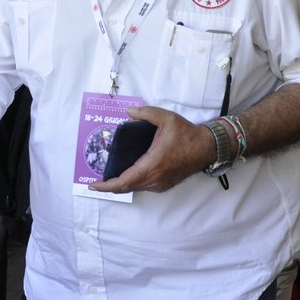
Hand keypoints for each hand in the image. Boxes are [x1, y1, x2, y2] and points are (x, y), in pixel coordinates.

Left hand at [90, 105, 213, 193]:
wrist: (206, 148)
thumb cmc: (187, 134)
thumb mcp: (166, 118)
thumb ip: (146, 113)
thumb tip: (128, 111)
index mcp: (152, 164)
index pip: (124, 181)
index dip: (106, 185)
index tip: (93, 185)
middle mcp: (154, 178)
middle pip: (126, 187)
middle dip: (110, 186)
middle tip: (96, 181)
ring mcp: (160, 184)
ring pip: (135, 187)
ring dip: (121, 184)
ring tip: (109, 177)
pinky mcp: (164, 185)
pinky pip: (144, 186)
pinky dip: (133, 182)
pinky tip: (127, 174)